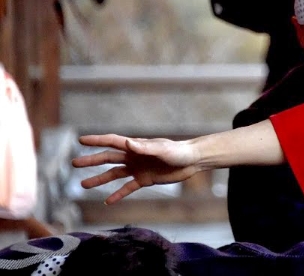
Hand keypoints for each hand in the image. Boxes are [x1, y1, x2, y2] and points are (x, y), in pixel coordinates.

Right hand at [72, 134, 201, 203]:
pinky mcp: (145, 179)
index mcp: (136, 146)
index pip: (112, 141)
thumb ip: (144, 147)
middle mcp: (134, 156)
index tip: (81, 140)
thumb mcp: (162, 149)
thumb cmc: (178, 151)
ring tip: (83, 185)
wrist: (192, 161)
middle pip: (108, 158)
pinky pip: (127, 188)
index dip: (96, 141)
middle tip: (74, 163)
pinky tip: (107, 201)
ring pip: (114, 174)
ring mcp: (138, 168)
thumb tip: (128, 142)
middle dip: (91, 161)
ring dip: (99, 179)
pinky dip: (118, 194)